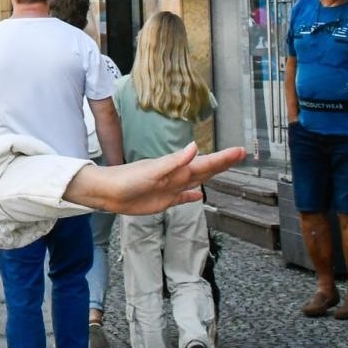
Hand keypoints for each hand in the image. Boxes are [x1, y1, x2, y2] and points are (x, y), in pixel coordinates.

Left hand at [62, 144, 244, 215]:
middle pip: (204, 169)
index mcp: (175, 168)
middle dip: (222, 163)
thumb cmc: (126, 179)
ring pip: (196, 181)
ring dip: (211, 175)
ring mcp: (170, 188)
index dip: (222, 158)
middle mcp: (175, 177)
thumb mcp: (152, 170)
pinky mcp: (163, 201)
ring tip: (225, 168)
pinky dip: (192, 196)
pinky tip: (200, 196)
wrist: (107, 193)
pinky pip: (182, 198)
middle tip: (240, 154)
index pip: (204, 162)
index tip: (239, 150)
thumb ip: (174, 161)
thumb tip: (195, 147)